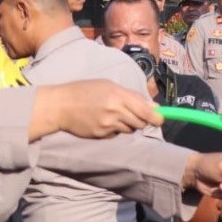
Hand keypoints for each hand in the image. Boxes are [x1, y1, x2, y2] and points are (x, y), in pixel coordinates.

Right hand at [31, 80, 161, 140]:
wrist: (60, 106)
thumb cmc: (84, 90)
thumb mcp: (108, 85)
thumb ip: (131, 96)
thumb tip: (153, 106)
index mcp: (118, 96)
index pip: (146, 111)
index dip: (157, 118)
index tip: (160, 119)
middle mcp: (115, 111)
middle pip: (140, 123)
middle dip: (142, 120)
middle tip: (134, 114)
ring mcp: (108, 125)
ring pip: (129, 129)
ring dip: (128, 124)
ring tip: (114, 115)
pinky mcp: (101, 135)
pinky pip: (116, 134)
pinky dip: (115, 130)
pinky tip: (103, 121)